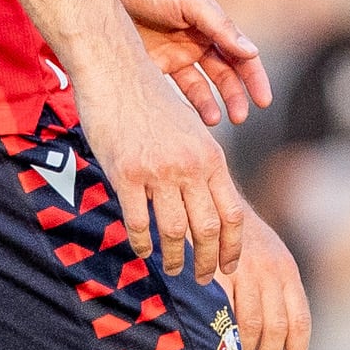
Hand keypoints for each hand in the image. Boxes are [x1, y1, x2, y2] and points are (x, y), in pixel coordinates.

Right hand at [71, 51, 247, 283]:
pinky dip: (142, 243)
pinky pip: (138, 222)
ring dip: (175, 258)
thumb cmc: (151, 100)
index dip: (233, 246)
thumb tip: (208, 200)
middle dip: (208, 261)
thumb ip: (202, 164)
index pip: (232, 213)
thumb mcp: (190, 129)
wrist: (115, 71)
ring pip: (173, 231)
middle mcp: (190, 166)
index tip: (230, 265)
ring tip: (173, 269)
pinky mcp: (125, 173)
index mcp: (211, 156)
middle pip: (207, 229)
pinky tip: (143, 251)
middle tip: (203, 278)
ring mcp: (158, 170)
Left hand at [106, 0, 272, 125]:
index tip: (263, 100)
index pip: (241, 55)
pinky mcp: (153, 67)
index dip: (254, 78)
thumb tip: (252, 51)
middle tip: (240, 118)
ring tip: (215, 121)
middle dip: (235, 96)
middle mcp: (196, 41)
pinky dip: (184, 106)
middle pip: (225, 75)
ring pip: (201, 87)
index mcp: (211, 24)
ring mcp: (175, 55)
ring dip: (211, 105)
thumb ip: (219, 26)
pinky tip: (189, 119)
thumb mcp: (189, 1)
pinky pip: (173, 91)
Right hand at [220, 210, 312, 349]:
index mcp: (286, 271)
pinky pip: (224, 312)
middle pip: (277, 327)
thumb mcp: (268, 257)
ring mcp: (244, 271)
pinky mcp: (218, 272)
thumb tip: (279, 334)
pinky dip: (224, 336)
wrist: (213, 200)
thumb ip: (276, 290)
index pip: (299, 318)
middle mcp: (270, 271)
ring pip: (251, 324)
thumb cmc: (241, 238)